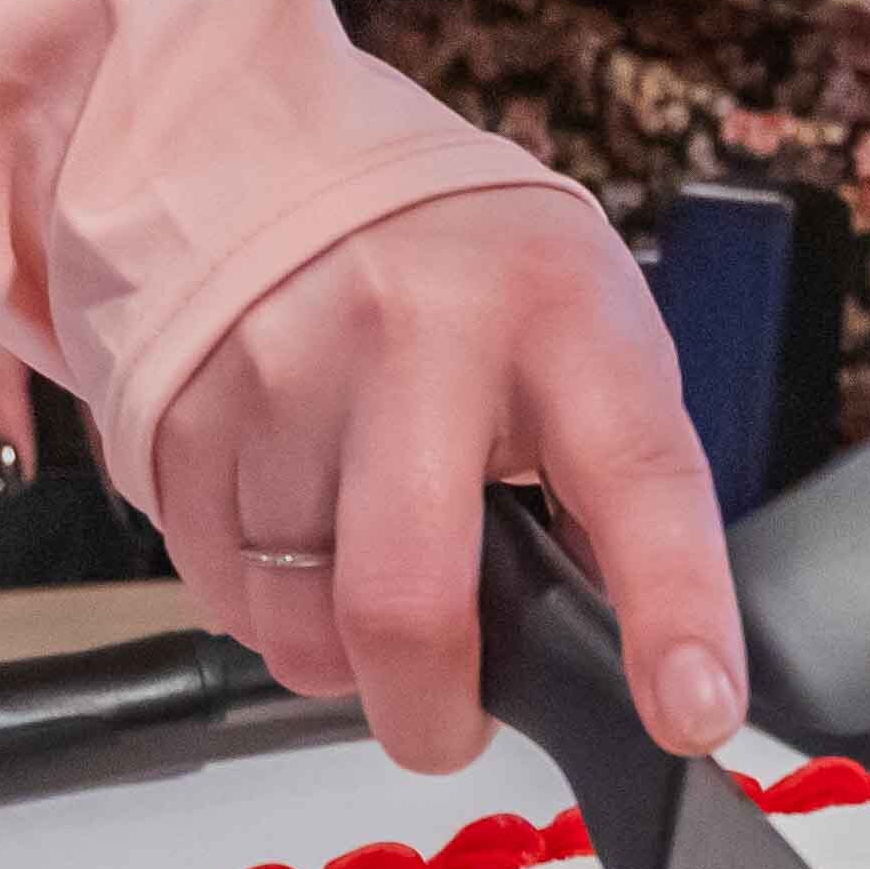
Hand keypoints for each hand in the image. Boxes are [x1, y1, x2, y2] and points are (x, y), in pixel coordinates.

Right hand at [127, 174, 738, 782]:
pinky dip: (270, 610)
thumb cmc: (455, 264)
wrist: (257, 145)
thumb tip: (631, 643)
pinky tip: (296, 538)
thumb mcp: (574, 323)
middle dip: (434, 714)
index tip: (692, 714)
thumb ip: (605, 470)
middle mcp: (414, 333)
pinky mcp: (177, 414)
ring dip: (342, 657)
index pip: (635, 476)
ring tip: (367, 581)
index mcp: (554, 310)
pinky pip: (222, 596)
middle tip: (453, 723)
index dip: (673, 610)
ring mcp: (280, 371)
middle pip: (408, 599)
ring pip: (302, 624)